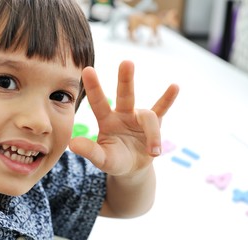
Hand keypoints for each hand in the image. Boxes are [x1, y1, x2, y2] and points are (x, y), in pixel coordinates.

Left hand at [69, 61, 177, 175]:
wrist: (133, 168)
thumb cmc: (115, 161)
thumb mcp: (102, 159)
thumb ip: (90, 151)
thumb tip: (73, 144)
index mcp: (107, 120)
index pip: (98, 102)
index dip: (93, 87)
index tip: (87, 69)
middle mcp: (123, 114)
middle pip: (125, 94)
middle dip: (125, 79)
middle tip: (126, 62)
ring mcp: (139, 118)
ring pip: (148, 117)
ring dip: (153, 134)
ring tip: (154, 152)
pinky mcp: (154, 125)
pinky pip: (162, 110)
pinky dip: (168, 100)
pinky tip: (175, 87)